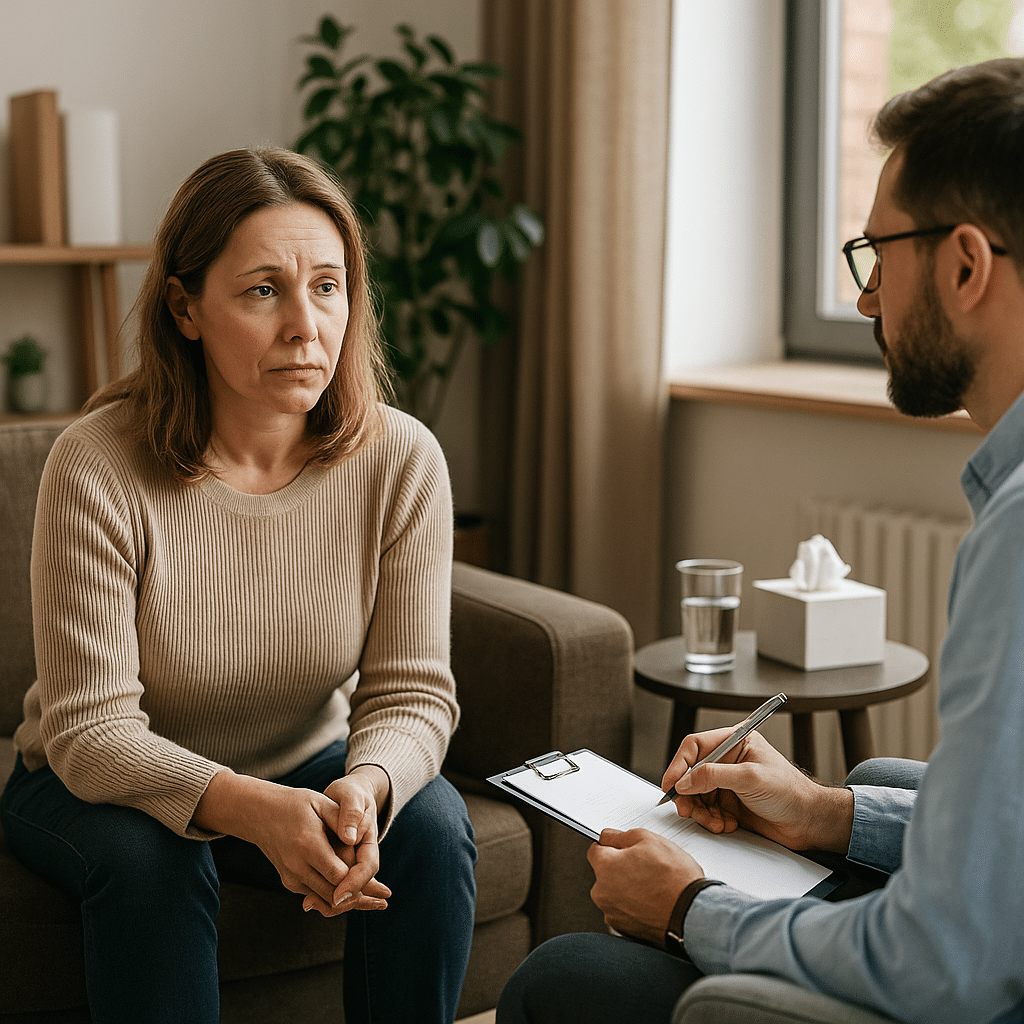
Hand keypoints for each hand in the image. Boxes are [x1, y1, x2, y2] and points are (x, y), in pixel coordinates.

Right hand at [192, 771, 389, 917]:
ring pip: (325, 900)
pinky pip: (316, 896)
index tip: (380, 884)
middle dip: (360, 896)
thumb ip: (342, 820)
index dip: (359, 880)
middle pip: (334, 893)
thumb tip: (356, 841)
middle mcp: (297, 866)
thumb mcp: (321, 803)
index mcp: (308, 845)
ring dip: (349, 900)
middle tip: (384, 898)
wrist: (260, 814)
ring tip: (376, 900)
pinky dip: (335, 896)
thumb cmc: (296, 804)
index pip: (339, 874)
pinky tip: (356, 893)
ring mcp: (291, 877)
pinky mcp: (289, 882)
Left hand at [587, 828, 702, 944]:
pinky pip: (625, 911)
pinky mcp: (624, 930)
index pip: (595, 850)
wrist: (692, 915)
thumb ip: (622, 836)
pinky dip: (635, 906)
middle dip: (620, 868)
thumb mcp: (650, 840)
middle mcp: (602, 893)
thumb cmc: (675, 880)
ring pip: (615, 893)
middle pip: (605, 874)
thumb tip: (609, 836)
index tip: (622, 848)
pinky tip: (653, 901)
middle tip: (645, 867)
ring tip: (653, 886)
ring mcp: (612, 914)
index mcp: (605, 868)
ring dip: (628, 888)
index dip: (611, 846)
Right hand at [661, 729, 853, 851]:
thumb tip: (683, 781)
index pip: (694, 746)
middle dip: (688, 795)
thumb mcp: (750, 778)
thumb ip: (714, 776)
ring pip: (695, 795)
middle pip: (690, 773)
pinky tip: (727, 825)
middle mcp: (727, 760)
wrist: (809, 823)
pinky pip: (706, 811)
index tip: (671, 785)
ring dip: (701, 812)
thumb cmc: (790, 793)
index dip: (679, 765)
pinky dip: (711, 821)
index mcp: (734, 742)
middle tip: (688, 810)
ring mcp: (727, 782)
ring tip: (716, 823)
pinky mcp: (728, 803)